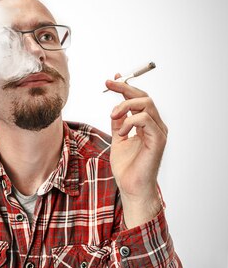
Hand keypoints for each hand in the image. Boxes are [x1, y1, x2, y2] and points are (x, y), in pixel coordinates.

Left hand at [106, 75, 166, 222]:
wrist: (131, 188)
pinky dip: (130, 121)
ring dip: (125, 107)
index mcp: (147, 125)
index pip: (139, 99)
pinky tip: (121, 132)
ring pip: (146, 104)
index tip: (111, 79)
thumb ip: (118, 123)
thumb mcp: (117, 140)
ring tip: (114, 119)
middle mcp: (156, 126)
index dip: (126, 86)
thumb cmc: (127, 168)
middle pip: (144, 97)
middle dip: (125, 88)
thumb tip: (115, 108)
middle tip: (109, 84)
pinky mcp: (158, 140)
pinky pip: (145, 119)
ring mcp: (159, 132)